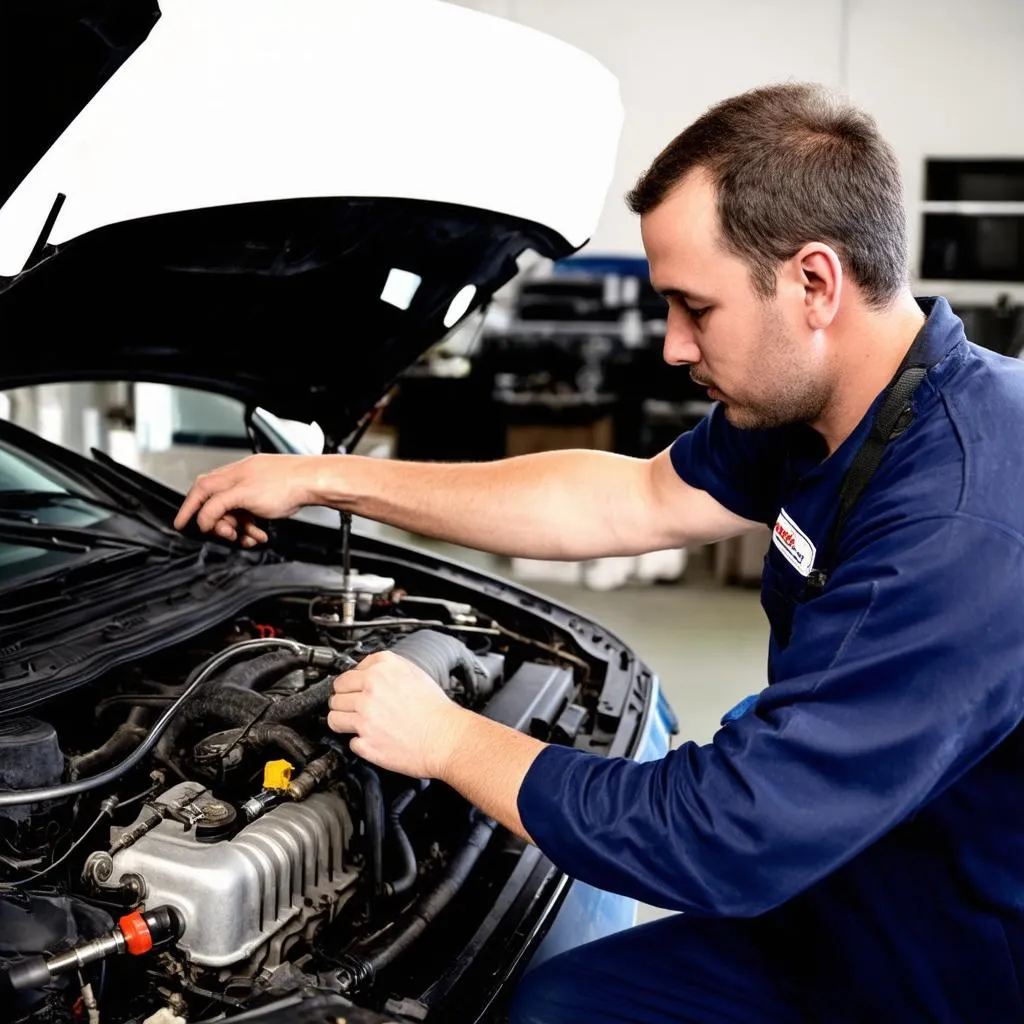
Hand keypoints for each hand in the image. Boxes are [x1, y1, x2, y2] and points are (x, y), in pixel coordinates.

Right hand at [173, 454, 321, 545]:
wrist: (313, 482)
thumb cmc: (284, 484)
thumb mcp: (243, 496)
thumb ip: (218, 505)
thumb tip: (203, 518)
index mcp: (229, 476)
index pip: (200, 491)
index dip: (188, 508)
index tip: (181, 524)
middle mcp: (238, 480)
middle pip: (217, 506)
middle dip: (221, 524)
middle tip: (230, 534)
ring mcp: (252, 488)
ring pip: (235, 514)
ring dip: (240, 529)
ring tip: (250, 537)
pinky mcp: (265, 497)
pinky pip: (250, 515)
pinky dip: (252, 527)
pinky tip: (260, 535)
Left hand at [327, 651, 469, 778]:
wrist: (447, 738)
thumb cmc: (437, 710)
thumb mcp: (414, 673)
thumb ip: (386, 669)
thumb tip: (367, 672)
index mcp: (382, 669)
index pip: (346, 674)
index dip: (351, 685)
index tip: (354, 691)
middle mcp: (370, 690)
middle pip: (336, 694)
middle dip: (344, 702)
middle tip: (356, 708)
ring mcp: (365, 717)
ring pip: (334, 717)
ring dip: (343, 721)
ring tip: (357, 724)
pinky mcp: (365, 742)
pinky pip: (349, 741)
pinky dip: (359, 742)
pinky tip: (373, 739)